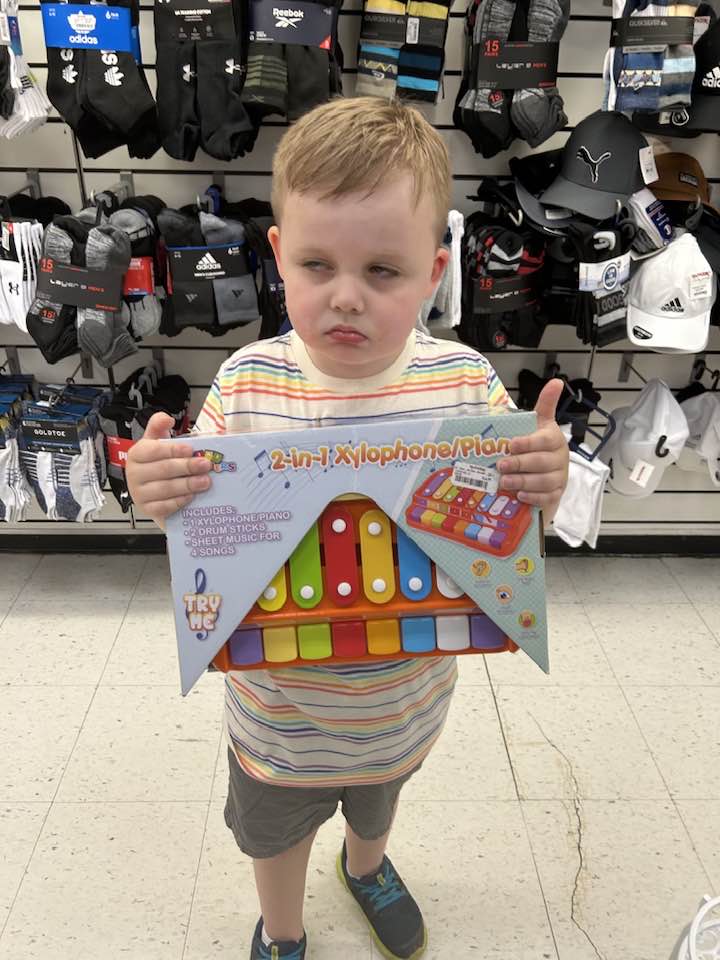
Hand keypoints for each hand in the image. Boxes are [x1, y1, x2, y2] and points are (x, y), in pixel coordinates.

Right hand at [126, 412, 212, 526]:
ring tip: (205, 481)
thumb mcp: (158, 443)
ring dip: (188, 485)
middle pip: (163, 470)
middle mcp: (134, 474)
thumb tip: (166, 418)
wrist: (156, 492)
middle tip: (206, 465)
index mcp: (136, 454)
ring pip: (165, 489)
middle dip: (187, 467)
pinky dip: (179, 501)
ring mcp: (139, 494)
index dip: (172, 450)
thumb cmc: (160, 464)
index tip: (190, 449)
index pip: (154, 450)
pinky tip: (192, 496)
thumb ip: (159, 427)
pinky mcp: (147, 510)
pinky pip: (164, 506)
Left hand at [497, 379, 568, 516]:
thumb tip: (557, 381)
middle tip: (500, 465)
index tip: (511, 445)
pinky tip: (519, 495)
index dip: (528, 443)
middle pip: (542, 462)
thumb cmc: (537, 446)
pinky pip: (547, 498)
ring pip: (544, 481)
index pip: (545, 440)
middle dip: (519, 464)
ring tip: (504, 482)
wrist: (547, 473)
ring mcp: (560, 477)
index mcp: (554, 439)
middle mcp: (560, 458)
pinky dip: (533, 497)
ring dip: (522, 481)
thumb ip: (545, 405)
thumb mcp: (539, 424)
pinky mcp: (557, 494)